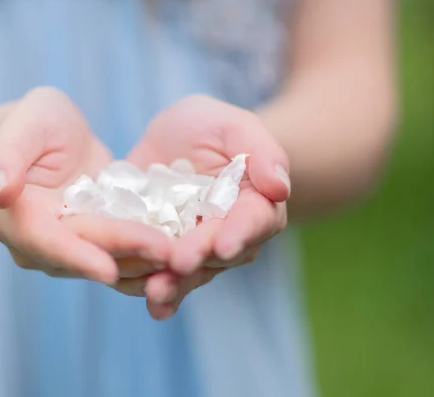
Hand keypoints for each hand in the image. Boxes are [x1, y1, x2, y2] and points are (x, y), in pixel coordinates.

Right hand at [0, 87, 169, 293]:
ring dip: (145, 265)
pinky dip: (151, 263)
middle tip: (168, 253)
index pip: (44, 241)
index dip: (77, 256)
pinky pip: (124, 260)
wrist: (51, 141)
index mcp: (14, 217)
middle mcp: (39, 244)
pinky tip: (182, 261)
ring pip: (109, 264)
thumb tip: (2, 191)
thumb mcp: (24, 124)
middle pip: (86, 254)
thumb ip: (7, 154)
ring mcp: (69, 251)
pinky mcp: (97, 247)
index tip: (108, 269)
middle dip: (127, 255)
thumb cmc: (35, 123)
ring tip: (183, 259)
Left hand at [128, 95, 289, 318]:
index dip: (240, 233)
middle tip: (180, 264)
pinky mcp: (167, 253)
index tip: (224, 244)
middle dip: (199, 259)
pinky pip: (164, 275)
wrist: (173, 140)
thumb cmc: (209, 126)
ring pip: (193, 272)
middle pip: (219, 253)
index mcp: (254, 203)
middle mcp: (230, 233)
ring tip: (156, 293)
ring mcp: (198, 247)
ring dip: (176, 285)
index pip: (253, 220)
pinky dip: (160, 294)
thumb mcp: (233, 126)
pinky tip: (152, 307)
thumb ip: (261, 151)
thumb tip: (281, 187)